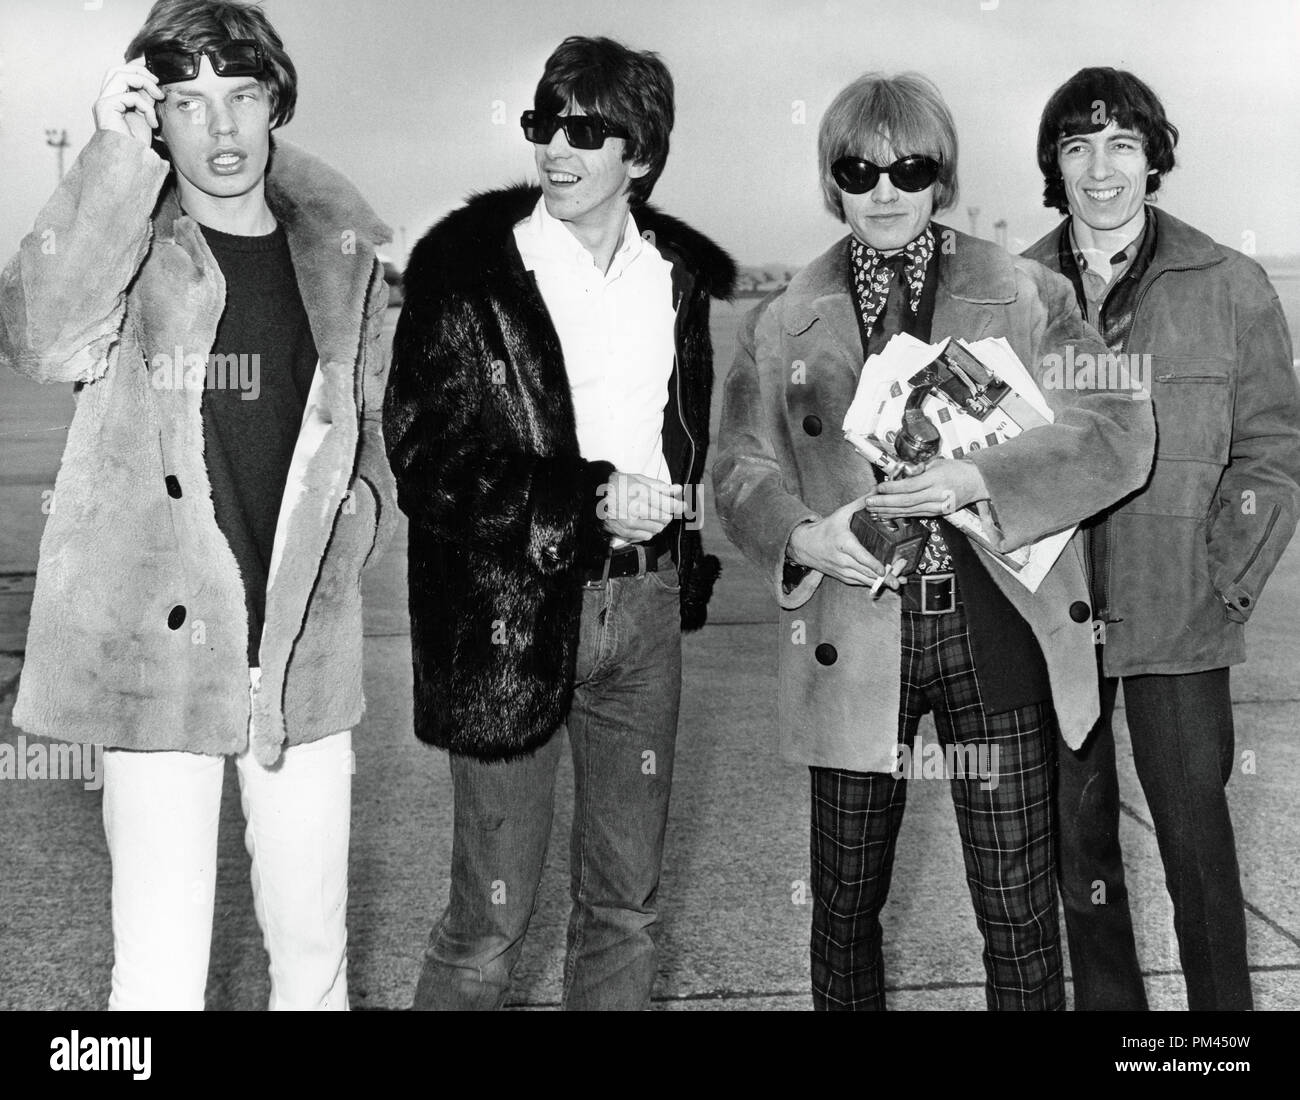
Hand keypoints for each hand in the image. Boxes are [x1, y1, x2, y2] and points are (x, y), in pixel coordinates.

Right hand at [92, 58, 162, 144]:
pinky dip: (146, 107)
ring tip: (159, 97)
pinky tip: (152, 123)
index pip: (119, 74)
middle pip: (116, 69)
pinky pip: (131, 96)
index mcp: (112, 100)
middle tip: (157, 81)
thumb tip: (153, 83)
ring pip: (120, 75)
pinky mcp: (105, 107)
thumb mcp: (145, 115)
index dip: (134, 67)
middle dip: (138, 70)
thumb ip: (145, 99)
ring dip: (144, 83)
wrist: (131, 161)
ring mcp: (103, 102)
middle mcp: (104, 99)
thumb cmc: (137, 144)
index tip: (151, 68)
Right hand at [597, 472, 684, 542]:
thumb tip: (677, 489)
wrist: (592, 496)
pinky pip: (646, 536)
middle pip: (666, 519)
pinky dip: (648, 530)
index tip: (682, 505)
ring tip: (651, 514)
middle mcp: (637, 510)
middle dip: (668, 513)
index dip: (680, 506)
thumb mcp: (638, 479)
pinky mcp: (625, 532)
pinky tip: (643, 521)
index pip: (670, 506)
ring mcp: (630, 523)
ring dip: (659, 522)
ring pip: (657, 529)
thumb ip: (660, 486)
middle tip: (663, 507)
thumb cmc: (616, 484)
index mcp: (642, 494)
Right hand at [787, 497, 904, 588]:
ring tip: (898, 582)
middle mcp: (842, 560)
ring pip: (864, 580)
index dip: (872, 564)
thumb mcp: (841, 513)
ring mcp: (842, 571)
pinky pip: (861, 583)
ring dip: (881, 583)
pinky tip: (887, 582)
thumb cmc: (825, 529)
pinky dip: (874, 584)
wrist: (804, 546)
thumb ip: (861, 503)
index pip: (859, 556)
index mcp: (843, 543)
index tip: (882, 570)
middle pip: (865, 571)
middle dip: (884, 576)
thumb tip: (878, 490)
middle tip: (900, 579)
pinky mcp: (844, 577)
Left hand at [860, 458, 987, 518]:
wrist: (976, 482)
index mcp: (937, 479)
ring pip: (908, 511)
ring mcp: (937, 507)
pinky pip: (914, 515)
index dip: (893, 488)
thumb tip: (898, 475)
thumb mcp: (937, 463)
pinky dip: (898, 514)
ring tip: (873, 509)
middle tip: (869, 502)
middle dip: (885, 502)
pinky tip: (886, 514)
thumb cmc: (957, 470)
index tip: (878, 488)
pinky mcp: (936, 513)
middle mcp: (937, 495)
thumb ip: (917, 470)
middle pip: (906, 501)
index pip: (910, 486)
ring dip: (888, 511)